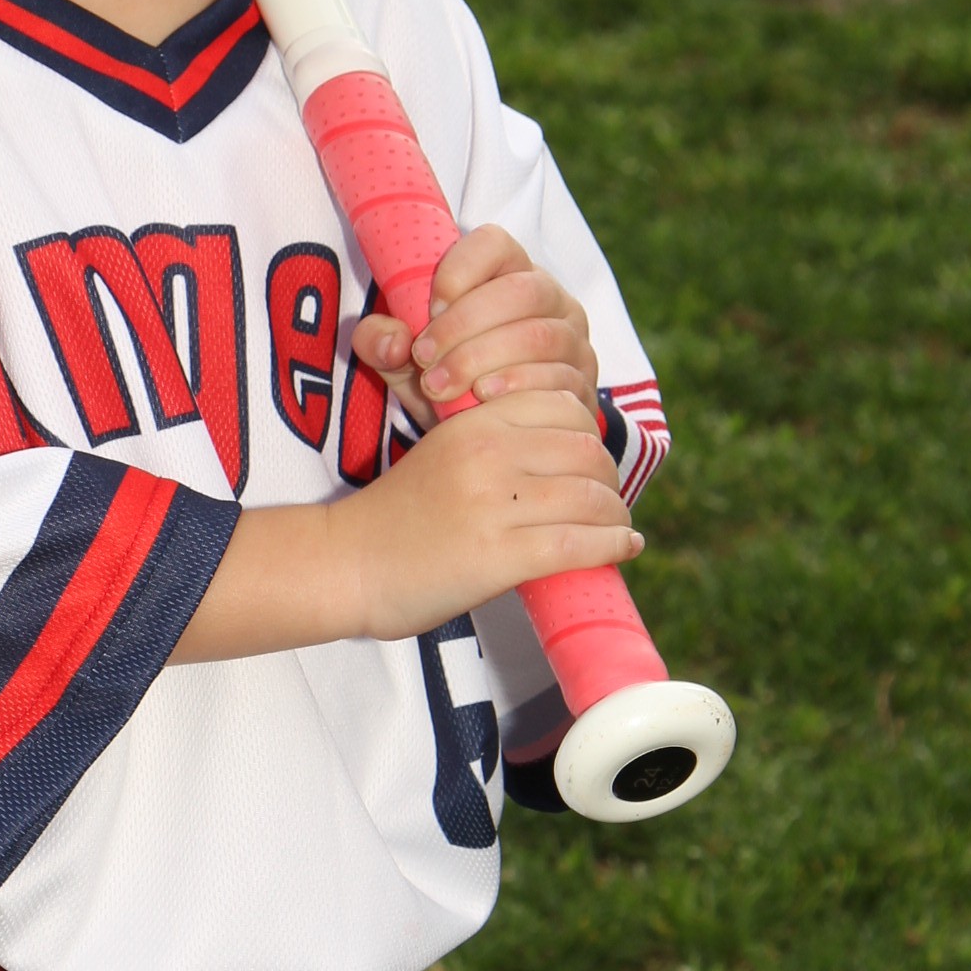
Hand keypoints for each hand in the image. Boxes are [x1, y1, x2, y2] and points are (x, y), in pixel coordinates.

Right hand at [331, 380, 640, 640]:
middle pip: (587, 450)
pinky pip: (579, 543)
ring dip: (615, 515)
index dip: (589, 432)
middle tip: (608, 500)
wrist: (346, 565)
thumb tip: (563, 456)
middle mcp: (489, 454)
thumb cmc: (395, 516)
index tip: (588, 461)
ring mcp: (496, 505)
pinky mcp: (500, 555)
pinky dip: (612, 546)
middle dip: (609, 478)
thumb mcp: (441, 452)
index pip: (563, 406)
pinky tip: (624, 547)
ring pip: (592, 498)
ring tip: (617, 528)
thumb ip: (493, 444)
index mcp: (474, 422)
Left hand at [350, 225, 598, 431]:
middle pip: (521, 292)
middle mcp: (549, 296)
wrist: (490, 433)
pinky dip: (515, 386)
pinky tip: (481, 400)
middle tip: (424, 359)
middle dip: (465, 325)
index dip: (461, 269)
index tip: (429, 307)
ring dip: (483, 360)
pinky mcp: (582, 381)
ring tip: (441, 386)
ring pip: (540, 335)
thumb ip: (381, 342)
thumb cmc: (446, 377)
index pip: (494, 243)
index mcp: (506, 270)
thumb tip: (391, 341)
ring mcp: (572, 338)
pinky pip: (558, 377)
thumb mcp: (403, 360)